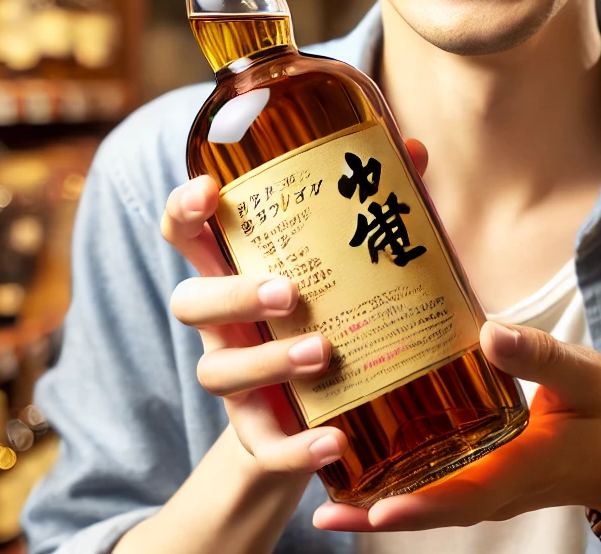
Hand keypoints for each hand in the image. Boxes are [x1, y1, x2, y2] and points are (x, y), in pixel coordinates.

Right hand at [160, 140, 431, 476]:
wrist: (327, 422)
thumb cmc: (333, 320)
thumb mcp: (347, 269)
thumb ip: (374, 210)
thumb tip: (416, 151)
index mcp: (237, 273)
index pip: (185, 234)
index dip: (184, 210)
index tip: (209, 191)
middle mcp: (225, 327)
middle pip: (189, 302)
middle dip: (233, 294)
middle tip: (290, 292)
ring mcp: (237, 381)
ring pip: (218, 373)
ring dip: (268, 362)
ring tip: (325, 353)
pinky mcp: (259, 435)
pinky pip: (263, 447)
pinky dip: (295, 448)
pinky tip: (334, 440)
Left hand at [310, 321, 600, 531]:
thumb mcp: (586, 375)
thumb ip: (540, 357)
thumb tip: (490, 334)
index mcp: (524, 466)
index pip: (466, 495)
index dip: (421, 505)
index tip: (377, 510)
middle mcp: (500, 488)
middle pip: (432, 509)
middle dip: (376, 512)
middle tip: (322, 511)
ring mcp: (491, 489)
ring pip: (430, 503)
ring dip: (379, 502)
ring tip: (325, 494)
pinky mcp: (486, 479)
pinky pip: (439, 489)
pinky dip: (401, 484)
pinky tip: (363, 464)